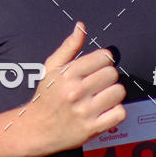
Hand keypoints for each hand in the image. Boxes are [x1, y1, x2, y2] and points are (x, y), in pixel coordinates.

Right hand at [27, 22, 125, 155]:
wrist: (36, 129)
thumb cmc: (46, 97)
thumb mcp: (52, 68)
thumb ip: (69, 46)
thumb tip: (81, 27)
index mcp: (68, 74)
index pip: (104, 57)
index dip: (103, 61)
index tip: (97, 68)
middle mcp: (76, 91)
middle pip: (112, 74)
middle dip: (107, 77)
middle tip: (98, 84)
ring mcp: (85, 111)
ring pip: (118, 92)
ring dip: (113, 94)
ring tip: (102, 97)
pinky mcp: (92, 128)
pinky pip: (120, 113)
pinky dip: (116, 111)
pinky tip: (105, 110)